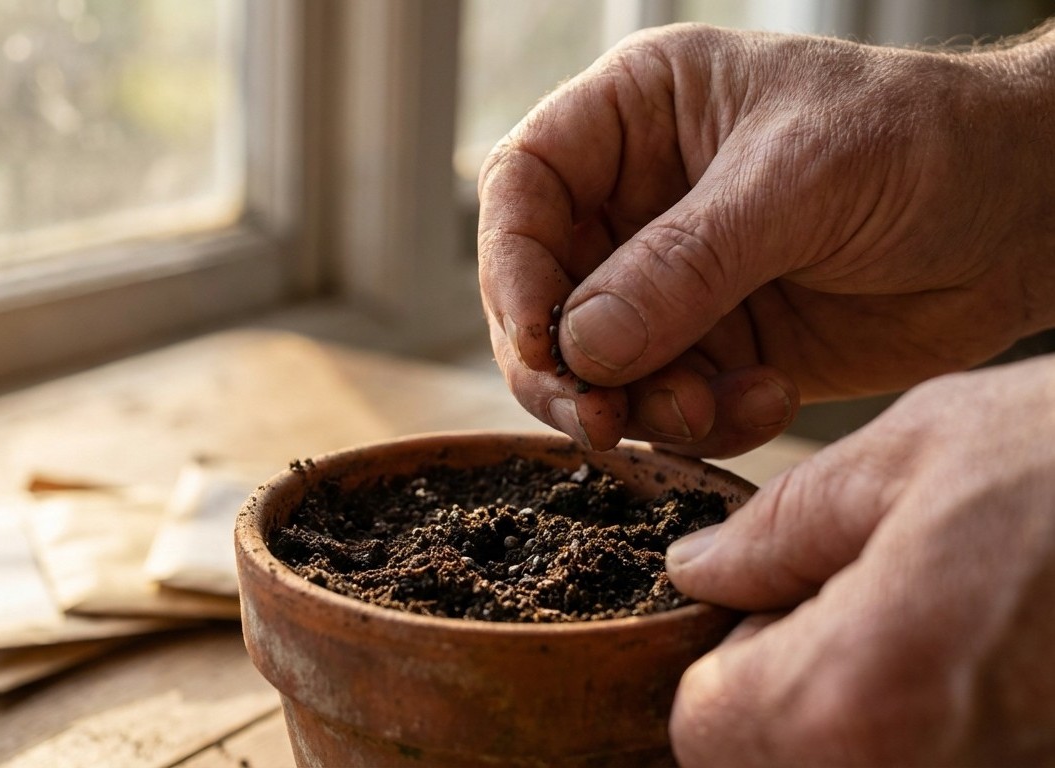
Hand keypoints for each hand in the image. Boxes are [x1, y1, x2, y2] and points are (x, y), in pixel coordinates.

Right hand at [478, 23, 1054, 456]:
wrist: (1030, 211)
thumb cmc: (925, 140)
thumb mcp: (801, 181)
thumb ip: (686, 262)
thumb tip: (579, 346)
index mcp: (637, 117)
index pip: (524, 187)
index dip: (510, 268)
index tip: (540, 343)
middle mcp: (638, 200)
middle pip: (542, 292)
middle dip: (565, 366)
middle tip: (601, 422)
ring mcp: (674, 279)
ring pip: (597, 364)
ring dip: (639, 407)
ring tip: (709, 410)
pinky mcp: (715, 345)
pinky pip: (666, 402)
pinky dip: (700, 422)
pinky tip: (765, 401)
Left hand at [666, 356, 1054, 764]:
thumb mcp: (912, 456)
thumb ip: (781, 528)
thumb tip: (700, 569)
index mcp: (859, 701)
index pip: (705, 723)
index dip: (730, 654)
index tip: (786, 598)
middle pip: (771, 765)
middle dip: (791, 690)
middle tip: (872, 602)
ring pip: (852, 766)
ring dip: (866, 709)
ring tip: (945, 621)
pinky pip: (939, 760)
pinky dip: (935, 725)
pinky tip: (996, 657)